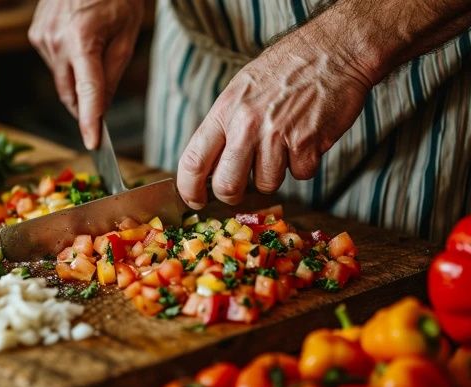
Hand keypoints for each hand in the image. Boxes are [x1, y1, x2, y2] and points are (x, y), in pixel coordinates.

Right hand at [28, 0, 142, 148]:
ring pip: (62, 81)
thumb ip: (112, 75)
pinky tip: (81, 45)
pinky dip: (69, 67)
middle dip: (86, 107)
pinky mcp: (36, 34)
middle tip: (102, 110)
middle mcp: (55, 41)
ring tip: (96, 53)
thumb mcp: (126, 35)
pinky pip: (54, 64)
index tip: (94, 144)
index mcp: (82, 40)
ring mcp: (41, 37)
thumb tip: (101, 108)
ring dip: (78, 83)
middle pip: (70, 94)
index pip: (87, 92)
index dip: (90, 121)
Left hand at [176, 24, 373, 208]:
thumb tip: (210, 166)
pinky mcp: (307, 144)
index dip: (189, 188)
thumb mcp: (241, 89)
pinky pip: (300, 175)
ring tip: (284, 144)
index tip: (194, 200)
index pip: (193, 160)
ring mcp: (277, 136)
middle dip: (231, 195)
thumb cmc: (285, 69)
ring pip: (266, 184)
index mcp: (225, 111)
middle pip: (227, 185)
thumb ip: (225, 126)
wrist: (333, 50)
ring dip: (275, 173)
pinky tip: (307, 138)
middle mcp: (246, 125)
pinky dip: (305, 164)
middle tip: (239, 189)